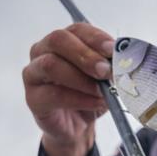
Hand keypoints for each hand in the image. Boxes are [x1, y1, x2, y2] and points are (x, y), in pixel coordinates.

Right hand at [23, 24, 114, 155]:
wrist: (77, 126)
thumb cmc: (89, 96)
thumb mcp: (105, 79)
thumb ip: (110, 67)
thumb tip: (123, 62)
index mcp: (63, 41)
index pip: (77, 29)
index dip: (96, 38)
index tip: (113, 50)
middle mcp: (43, 51)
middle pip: (58, 41)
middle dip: (85, 55)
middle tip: (106, 71)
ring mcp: (33, 73)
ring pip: (51, 65)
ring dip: (81, 78)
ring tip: (102, 91)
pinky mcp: (32, 98)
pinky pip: (52, 93)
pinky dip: (78, 98)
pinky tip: (94, 103)